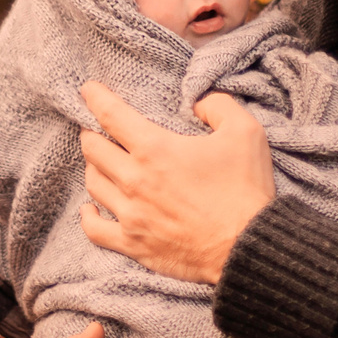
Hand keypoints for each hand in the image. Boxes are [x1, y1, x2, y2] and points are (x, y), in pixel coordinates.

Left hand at [79, 86, 275, 284]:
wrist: (249, 246)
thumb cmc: (246, 190)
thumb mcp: (245, 132)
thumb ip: (218, 105)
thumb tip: (198, 102)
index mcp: (155, 149)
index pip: (110, 115)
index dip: (95, 97)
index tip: (88, 90)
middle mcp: (134, 180)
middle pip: (92, 148)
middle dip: (91, 132)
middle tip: (97, 128)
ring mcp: (131, 214)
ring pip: (93, 183)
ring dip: (93, 167)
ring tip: (101, 162)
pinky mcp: (134, 244)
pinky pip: (95, 230)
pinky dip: (88, 216)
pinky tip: (90, 208)